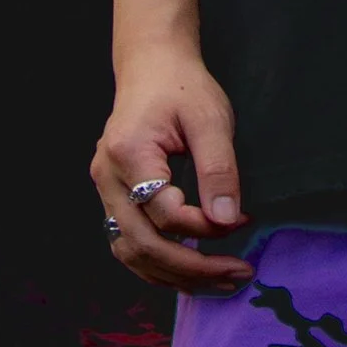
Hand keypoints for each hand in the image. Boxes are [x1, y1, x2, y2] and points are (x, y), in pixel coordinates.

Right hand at [92, 38, 252, 291]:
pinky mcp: (112, 199)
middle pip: (144, 245)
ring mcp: (104, 191)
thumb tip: (226, 221)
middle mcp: (107, 178)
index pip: (164, 213)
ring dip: (177, 276)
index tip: (242, 220)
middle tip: (239, 273)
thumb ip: (218, 170)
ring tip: (221, 281)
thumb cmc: (182, 87)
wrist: (151, 65)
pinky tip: (192, 273)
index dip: (204, 227)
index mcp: (128, 154)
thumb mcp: (210, 118)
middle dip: (194, 268)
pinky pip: (131, 246)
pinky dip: (160, 266)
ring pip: (133, 255)